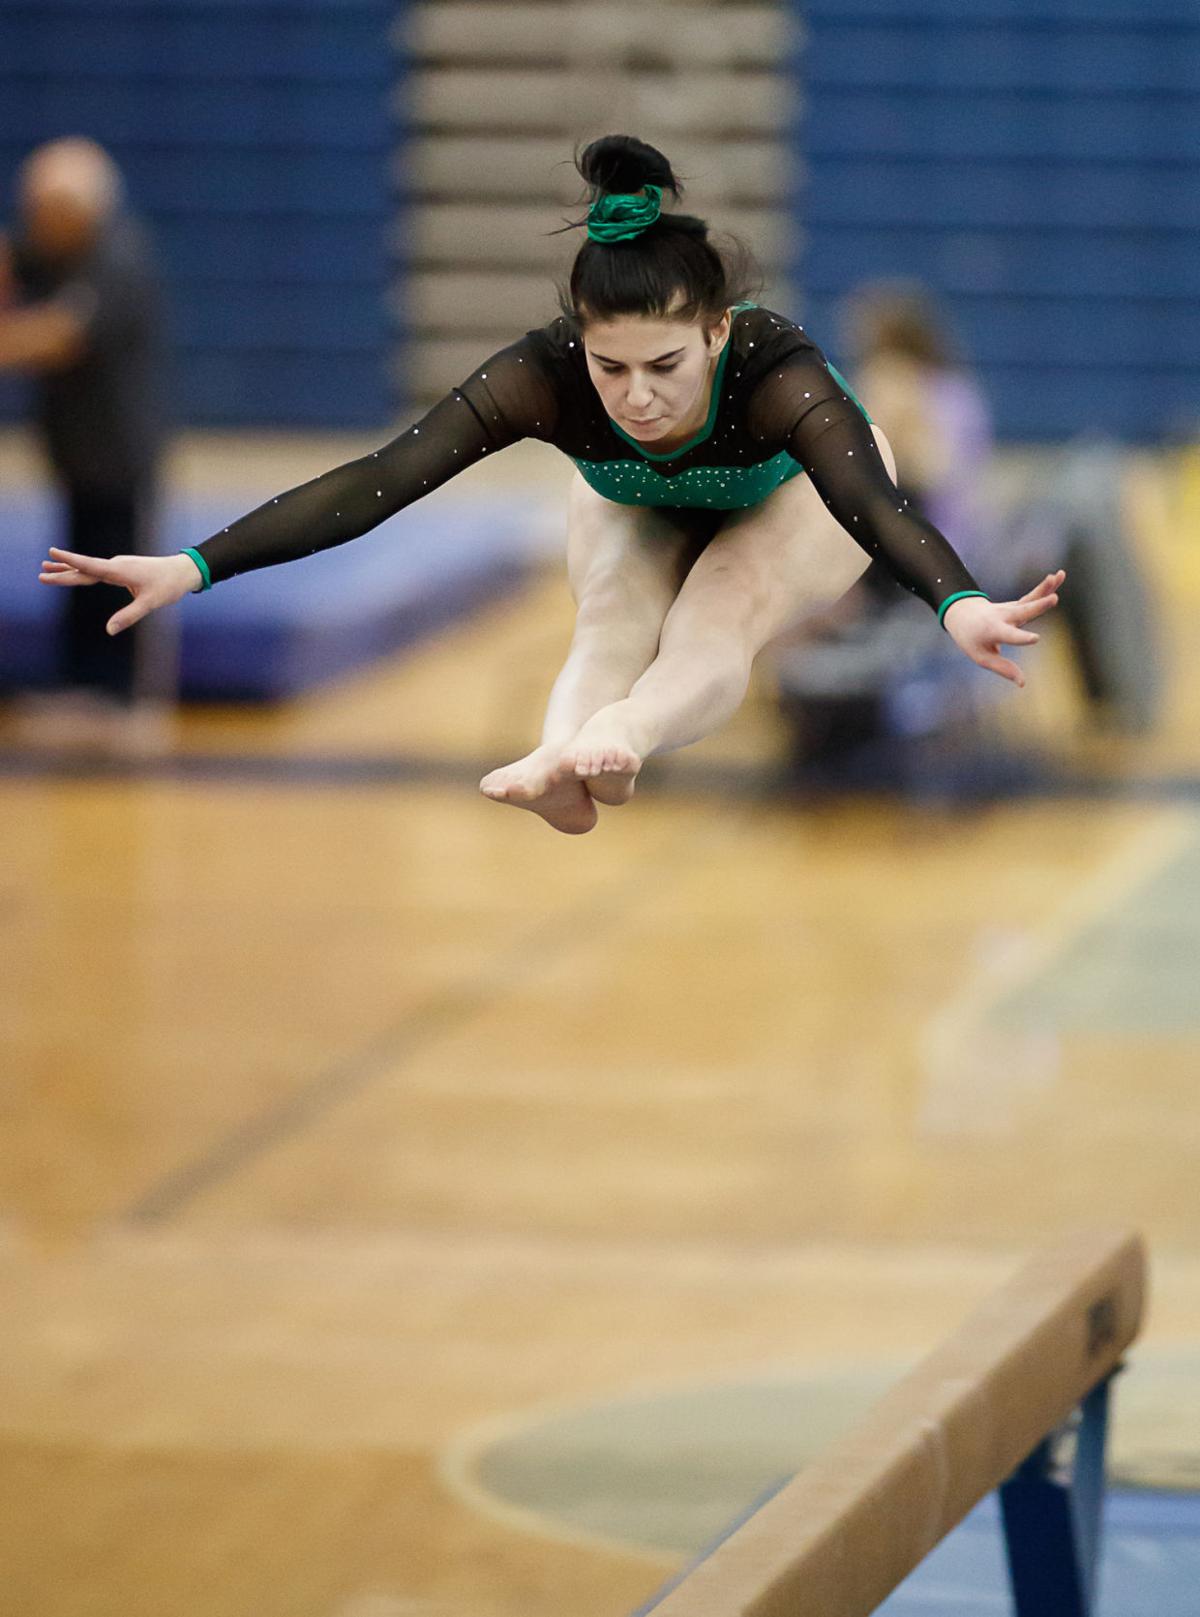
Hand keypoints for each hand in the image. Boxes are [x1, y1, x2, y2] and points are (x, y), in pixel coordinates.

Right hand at [38, 548, 201, 633]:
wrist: (182, 572)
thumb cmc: (167, 586)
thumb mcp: (149, 604)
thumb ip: (129, 617)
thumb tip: (109, 630)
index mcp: (119, 570)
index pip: (90, 566)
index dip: (70, 561)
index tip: (53, 552)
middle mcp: (116, 565)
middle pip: (84, 569)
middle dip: (62, 572)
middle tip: (40, 574)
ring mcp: (117, 566)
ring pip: (88, 569)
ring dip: (68, 569)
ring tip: (46, 567)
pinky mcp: (121, 570)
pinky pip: (96, 571)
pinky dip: (82, 571)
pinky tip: (73, 572)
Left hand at [942, 570, 1064, 687]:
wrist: (962, 613)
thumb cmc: (972, 639)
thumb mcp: (982, 657)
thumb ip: (1003, 668)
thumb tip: (1023, 683)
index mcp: (993, 631)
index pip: (1010, 636)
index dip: (1022, 638)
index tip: (1035, 639)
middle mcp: (1003, 617)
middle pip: (1023, 611)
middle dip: (1038, 606)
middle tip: (1054, 599)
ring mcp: (1010, 608)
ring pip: (1030, 598)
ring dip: (1045, 588)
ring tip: (1059, 576)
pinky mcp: (1016, 605)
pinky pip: (1032, 595)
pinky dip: (1045, 586)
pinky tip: (1058, 575)